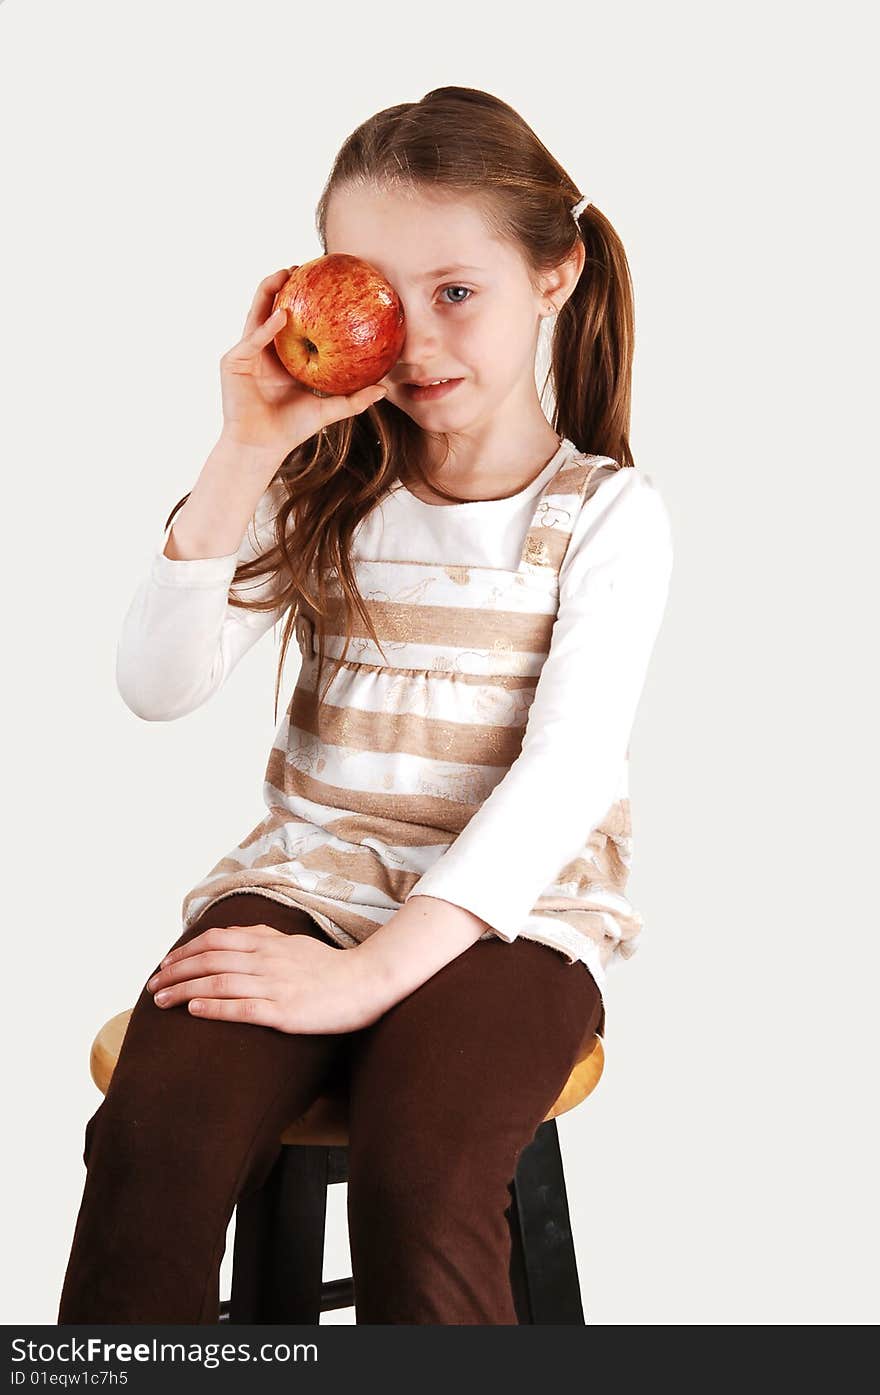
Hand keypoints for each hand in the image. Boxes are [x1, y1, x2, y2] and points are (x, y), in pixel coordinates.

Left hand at [145, 923, 390, 1033]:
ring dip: (183, 990)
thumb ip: (264, 937)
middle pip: (209, 960)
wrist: (365, 982)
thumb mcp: (294, 943)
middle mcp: (266, 960)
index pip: (215, 940)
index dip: (185, 951)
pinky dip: (213, 1008)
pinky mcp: (283, 1011)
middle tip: (152, 986)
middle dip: (174, 972)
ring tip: (161, 1001)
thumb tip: (234, 934)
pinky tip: (193, 1011)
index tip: (165, 964)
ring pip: (218, 983)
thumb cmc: (330, 966)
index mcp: (268, 942)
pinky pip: (241, 1008)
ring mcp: (274, 985)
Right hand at [218, 268, 387, 453]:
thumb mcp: (327, 410)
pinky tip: (283, 315)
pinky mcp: (233, 362)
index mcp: (282, 356)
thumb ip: (353, 399)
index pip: (292, 320)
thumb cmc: (291, 429)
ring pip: (256, 313)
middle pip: (271, 307)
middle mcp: (262, 349)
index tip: (322, 281)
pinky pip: (253, 339)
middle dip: (283, 284)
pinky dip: (267, 327)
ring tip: (287, 274)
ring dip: (269, 291)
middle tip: (303, 265)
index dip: (303, 299)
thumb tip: (384, 388)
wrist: (262, 447)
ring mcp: (246, 353)